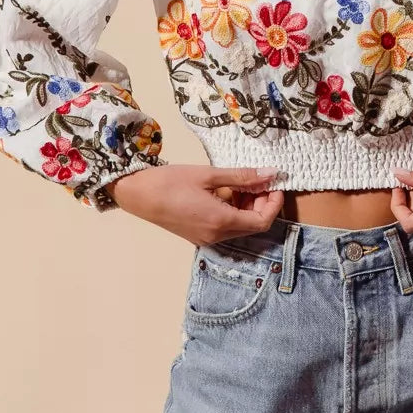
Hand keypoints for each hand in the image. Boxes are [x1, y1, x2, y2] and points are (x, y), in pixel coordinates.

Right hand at [106, 164, 283, 245]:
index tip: (275, 183)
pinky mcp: (199, 235)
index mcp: (221, 222)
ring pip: (240, 226)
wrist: (137, 194)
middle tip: (259, 179)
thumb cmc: (170, 182)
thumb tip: (271, 174)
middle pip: (253, 225)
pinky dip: (233, 210)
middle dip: (261, 203)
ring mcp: (207, 238)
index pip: (263, 221)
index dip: (274, 203)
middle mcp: (216, 236)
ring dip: (247, 206)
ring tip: (240, 182)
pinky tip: (225, 191)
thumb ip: (242, 177)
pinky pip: (226, 227)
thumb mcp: (209, 175)